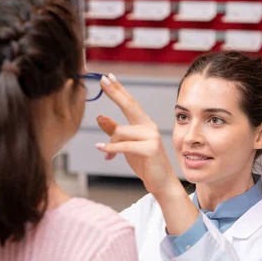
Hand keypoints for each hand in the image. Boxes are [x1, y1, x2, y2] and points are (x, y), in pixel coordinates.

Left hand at [95, 74, 179, 197]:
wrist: (161, 183)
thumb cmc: (145, 164)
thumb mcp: (126, 146)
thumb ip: (115, 131)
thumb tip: (100, 116)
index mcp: (144, 124)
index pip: (130, 103)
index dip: (118, 90)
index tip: (107, 77)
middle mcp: (150, 127)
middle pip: (130, 106)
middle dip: (115, 92)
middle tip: (102, 79)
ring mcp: (152, 137)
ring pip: (121, 132)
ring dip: (110, 143)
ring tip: (104, 152)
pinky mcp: (151, 149)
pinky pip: (124, 145)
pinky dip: (110, 148)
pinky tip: (101, 149)